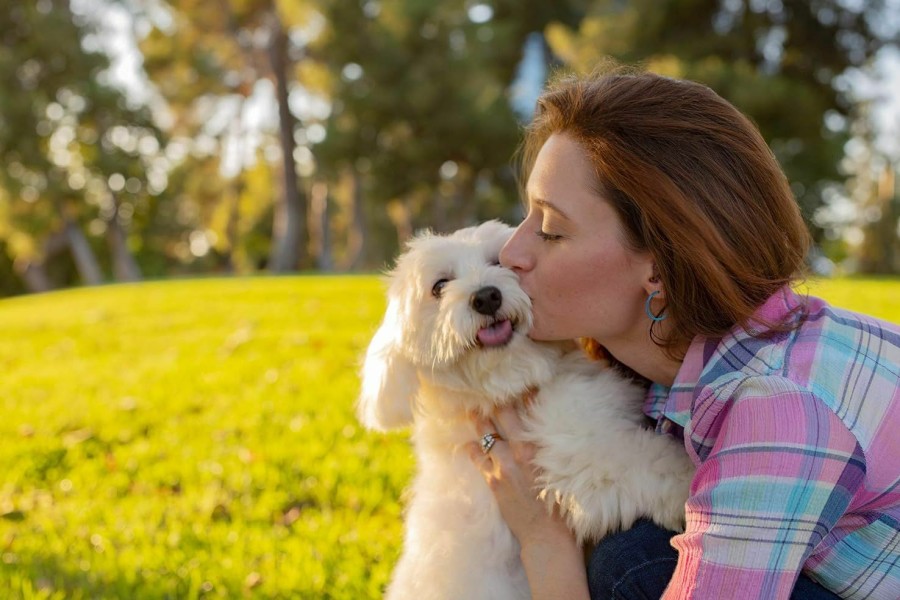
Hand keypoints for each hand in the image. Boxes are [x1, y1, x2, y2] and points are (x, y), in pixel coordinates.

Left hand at [467, 403, 572, 549]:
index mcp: (538, 445)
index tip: (515, 385)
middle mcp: (519, 451)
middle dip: (493, 402)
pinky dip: (472, 449)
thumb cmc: (558, 500)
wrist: (545, 533)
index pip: (527, 409)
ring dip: (479, 421)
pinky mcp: (493, 481)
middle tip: (486, 393)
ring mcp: (503, 465)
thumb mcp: (558, 465)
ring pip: (486, 433)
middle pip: (501, 415)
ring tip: (472, 411)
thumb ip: (546, 444)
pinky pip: (477, 458)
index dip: (520, 394)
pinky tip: (468, 444)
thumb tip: (540, 425)